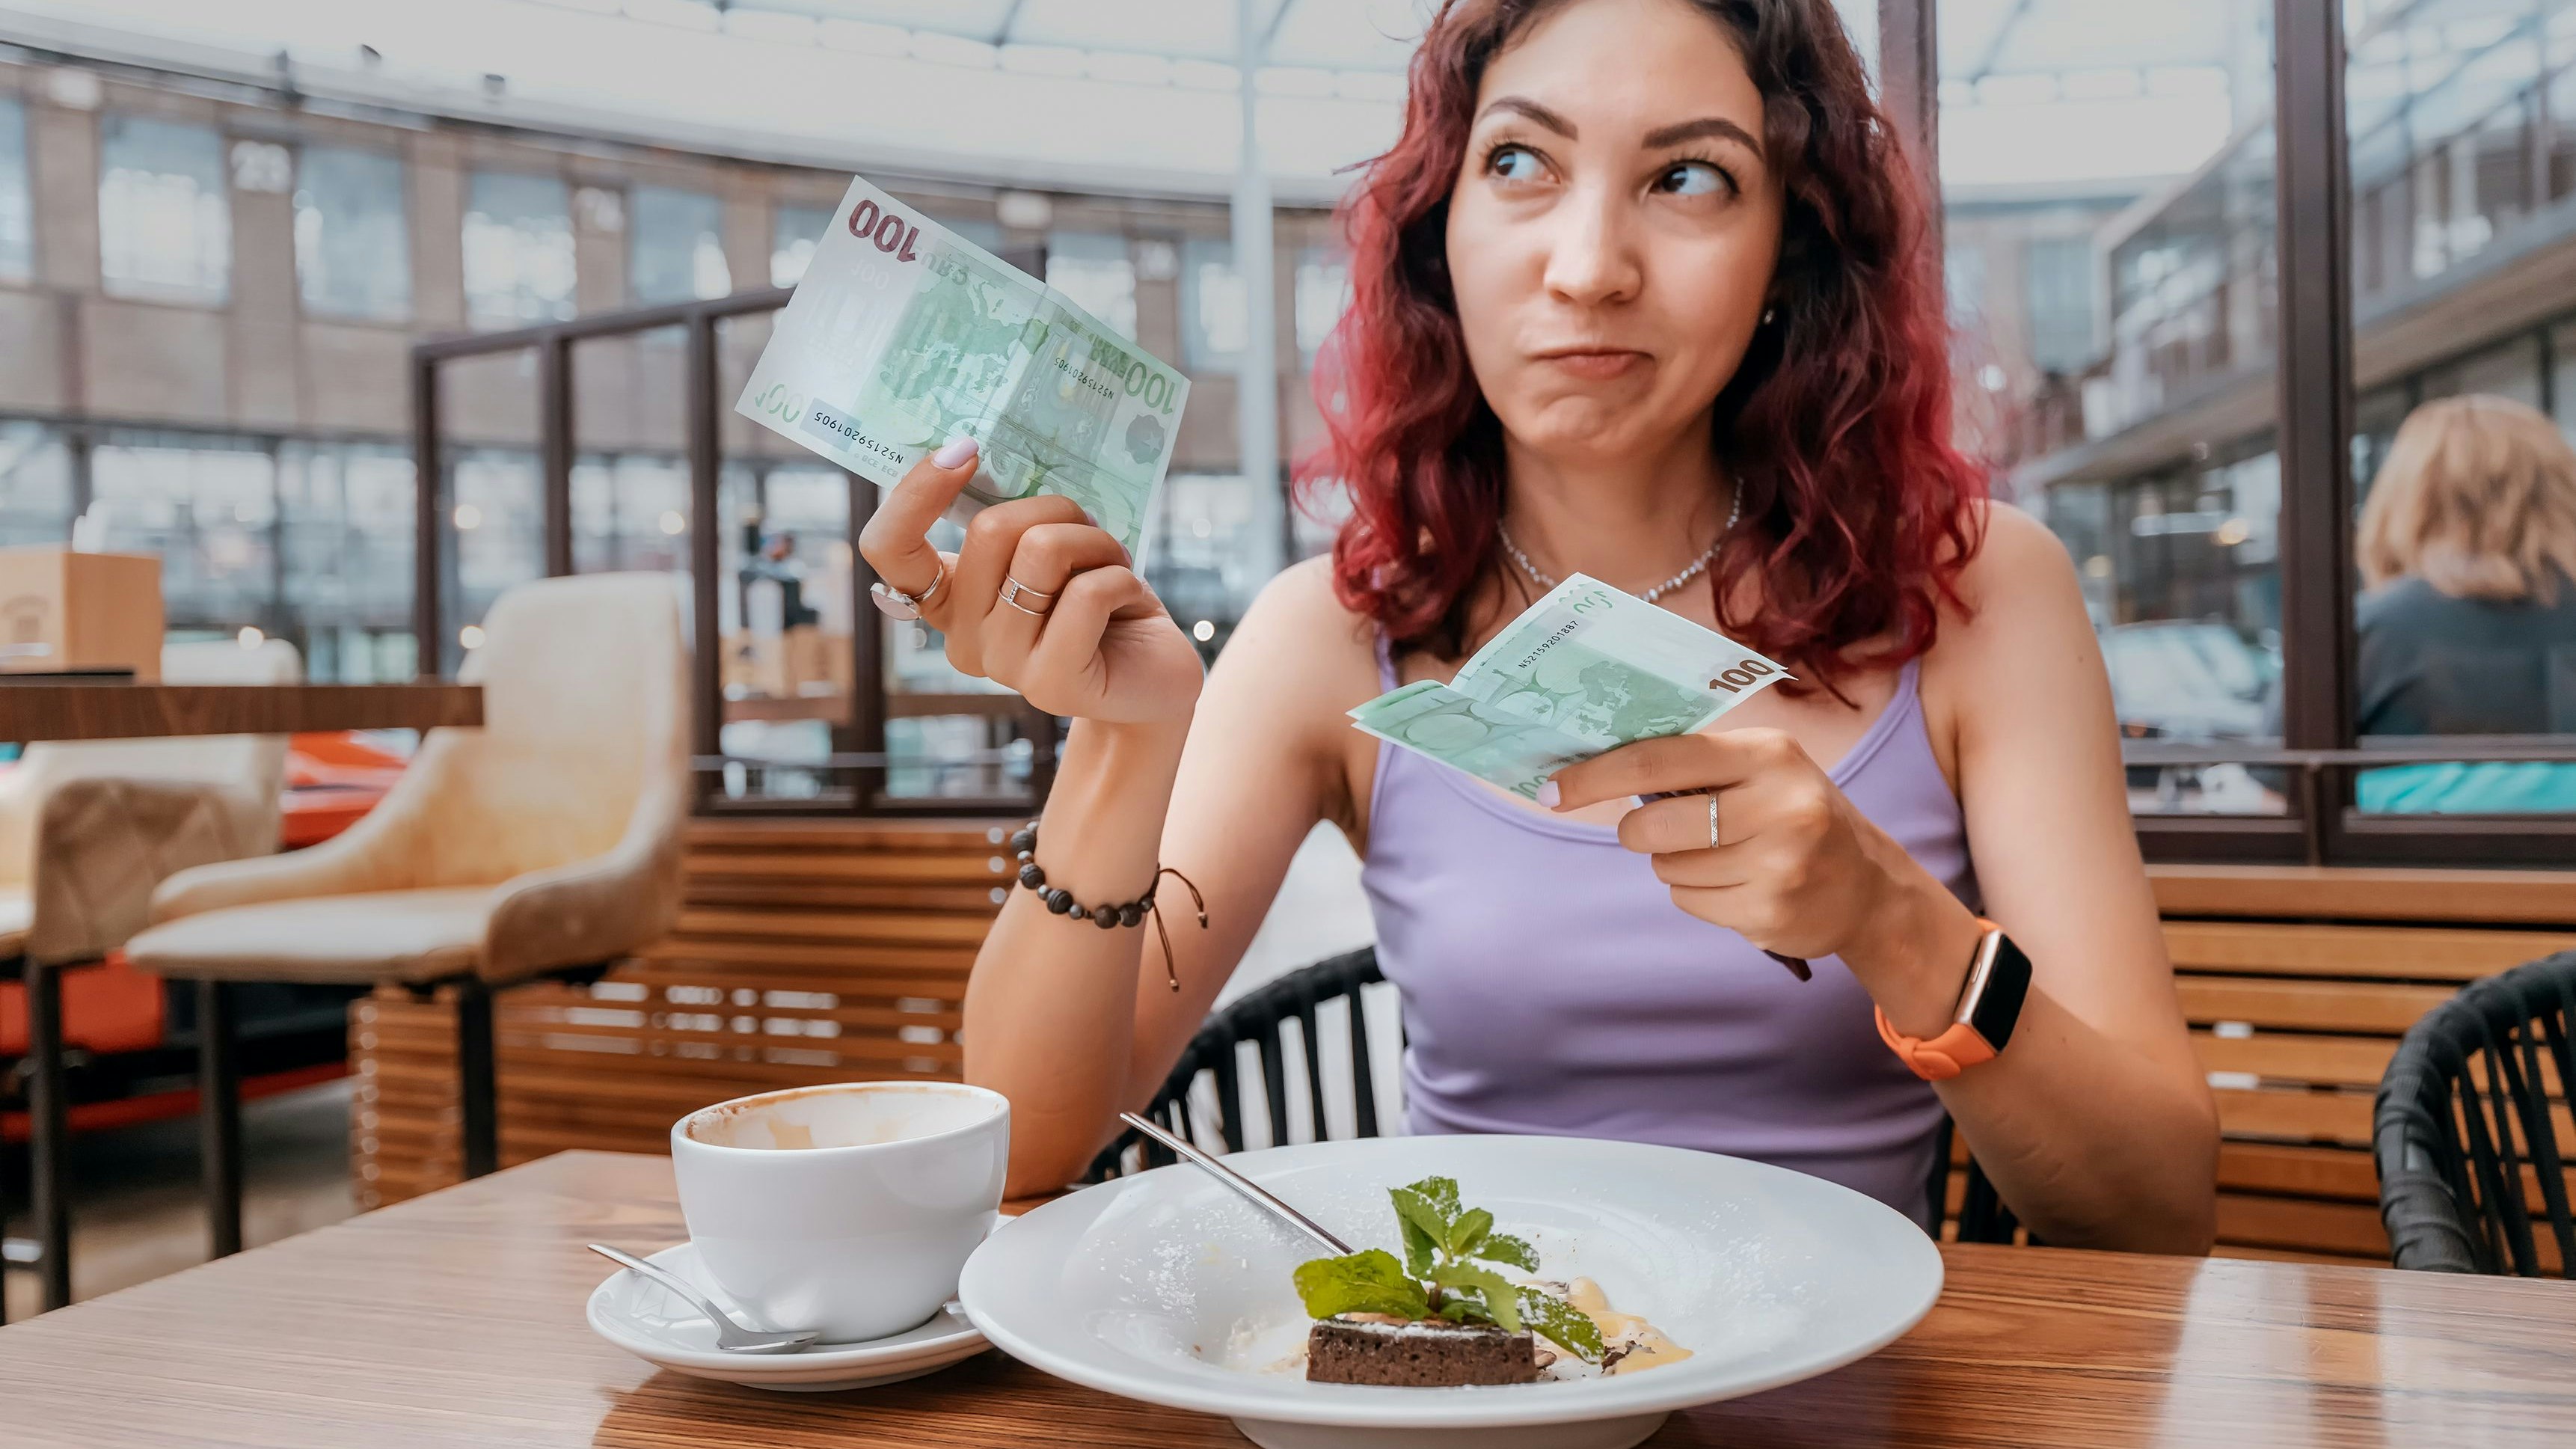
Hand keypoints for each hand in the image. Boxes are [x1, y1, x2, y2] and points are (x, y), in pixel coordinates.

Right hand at [856, 437, 1202, 724]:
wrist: (1155, 676)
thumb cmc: (1105, 600)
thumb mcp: (1054, 549)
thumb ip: (1019, 521)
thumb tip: (997, 456)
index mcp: (950, 597)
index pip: (888, 547)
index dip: (914, 493)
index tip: (966, 451)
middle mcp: (962, 636)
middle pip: (988, 530)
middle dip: (1057, 507)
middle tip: (1091, 529)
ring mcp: (1001, 665)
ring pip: (1042, 552)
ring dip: (1097, 542)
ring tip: (1114, 566)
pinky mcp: (1049, 684)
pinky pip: (1086, 594)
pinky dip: (1123, 579)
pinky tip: (1130, 601)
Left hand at [1543, 729, 1982, 1023]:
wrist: (1868, 885)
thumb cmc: (1792, 813)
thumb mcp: (1758, 769)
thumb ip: (1691, 763)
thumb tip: (1592, 769)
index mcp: (1767, 753)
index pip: (1657, 758)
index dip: (1595, 775)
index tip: (1552, 790)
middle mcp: (1779, 803)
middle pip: (1651, 824)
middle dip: (1643, 832)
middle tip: (1671, 829)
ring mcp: (1779, 862)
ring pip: (1668, 867)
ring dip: (1679, 864)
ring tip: (1729, 856)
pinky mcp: (1770, 911)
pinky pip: (1690, 902)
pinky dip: (1700, 895)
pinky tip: (1742, 884)